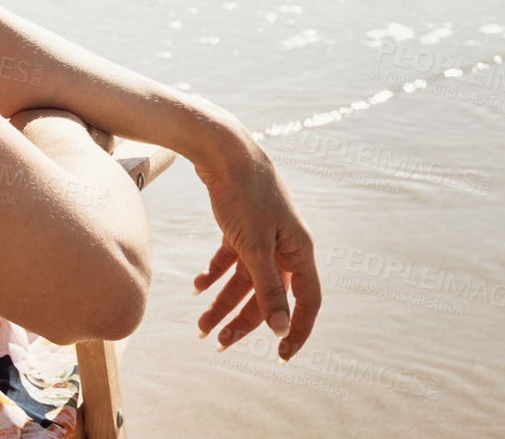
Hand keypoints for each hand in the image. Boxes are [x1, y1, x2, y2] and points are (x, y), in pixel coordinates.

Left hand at [190, 130, 319, 360]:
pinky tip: (197, 287)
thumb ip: (268, 289)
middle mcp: (284, 245)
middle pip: (269, 295)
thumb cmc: (244, 194)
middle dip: (244, 321)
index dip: (297, 330)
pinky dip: (215, 274)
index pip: (307, 301)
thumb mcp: (254, 247)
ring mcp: (263, 235)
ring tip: (200, 325)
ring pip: (245, 280)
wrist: (221, 149)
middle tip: (218, 344)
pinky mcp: (241, 225)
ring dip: (223, 302)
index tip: (280, 356)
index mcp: (299, 250)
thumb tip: (282, 328)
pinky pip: (231, 259)